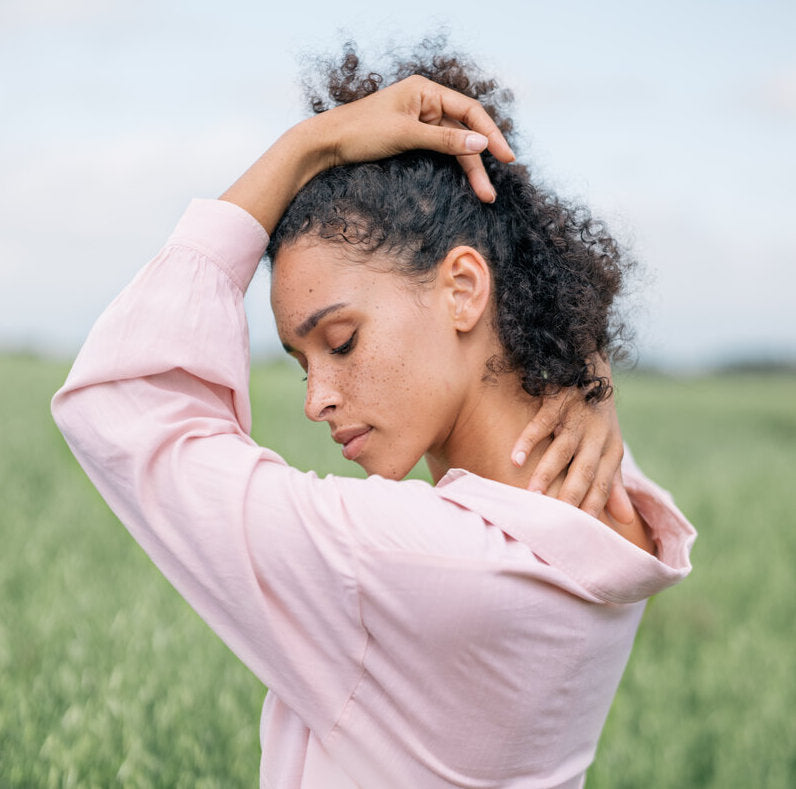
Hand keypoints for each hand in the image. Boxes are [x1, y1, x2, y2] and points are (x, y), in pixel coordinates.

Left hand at [318, 75, 515, 201]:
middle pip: (463, 131)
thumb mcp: (406, 134)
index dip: (490, 134)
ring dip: (468, 170)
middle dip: (479, 161)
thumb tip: (481, 143)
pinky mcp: (410, 138)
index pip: (469, 110)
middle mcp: (425, 102)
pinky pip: (439, 150)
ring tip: (483, 195)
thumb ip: (445, 139)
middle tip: (491, 191)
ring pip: (452, 145)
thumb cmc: (361, 132)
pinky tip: (464, 181)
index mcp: (425, 90)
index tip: (506, 157)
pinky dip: (451, 165)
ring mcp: (418, 121)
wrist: (326, 144)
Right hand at [510, 362, 634, 520]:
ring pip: (562, 450)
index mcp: (611, 449)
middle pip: (584, 470)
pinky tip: (514, 458)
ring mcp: (577, 417)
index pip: (603, 484)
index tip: (581, 530)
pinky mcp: (559, 401)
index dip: (594, 506)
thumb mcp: (609, 448)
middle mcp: (598, 435)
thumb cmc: (597, 418)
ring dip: (547, 472)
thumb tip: (626, 521)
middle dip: (570, 495)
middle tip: (555, 519)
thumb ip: (614, 485)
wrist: (591, 367)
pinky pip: (541, 423)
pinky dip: (528, 440)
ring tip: (532, 495)